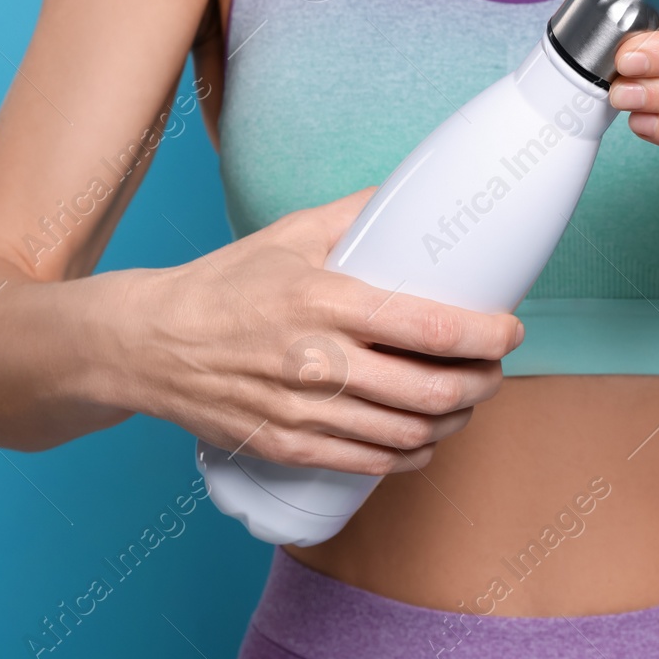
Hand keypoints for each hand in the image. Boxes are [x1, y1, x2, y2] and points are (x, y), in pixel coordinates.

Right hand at [115, 188, 524, 474]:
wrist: (147, 343)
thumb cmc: (224, 284)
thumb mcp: (290, 234)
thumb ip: (356, 214)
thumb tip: (412, 195)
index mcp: (326, 300)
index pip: (432, 328)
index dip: (488, 336)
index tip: (510, 329)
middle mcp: (319, 361)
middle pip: (434, 391)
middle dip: (484, 384)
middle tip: (495, 370)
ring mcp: (303, 410)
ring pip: (410, 434)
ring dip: (455, 423)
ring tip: (467, 403)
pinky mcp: (288, 445)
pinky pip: (371, 463)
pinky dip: (412, 456)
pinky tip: (425, 441)